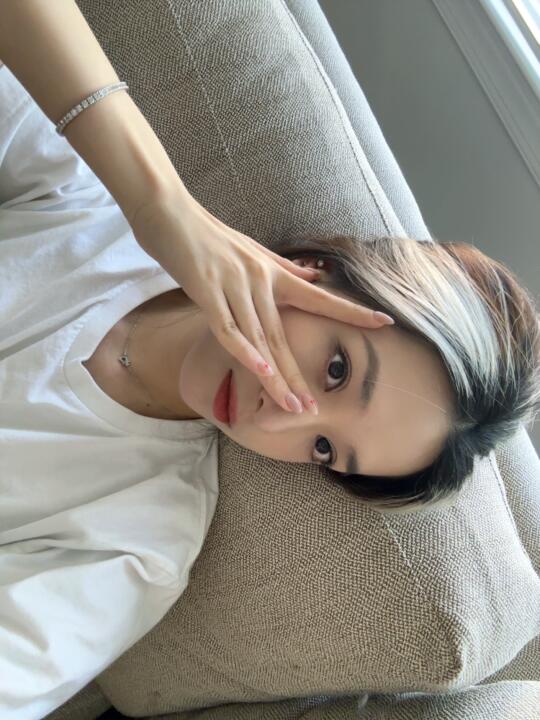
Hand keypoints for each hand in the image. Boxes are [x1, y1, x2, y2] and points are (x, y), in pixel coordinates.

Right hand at [131, 191, 392, 414]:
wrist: (168, 210)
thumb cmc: (206, 233)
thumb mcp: (251, 250)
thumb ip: (284, 267)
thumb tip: (316, 275)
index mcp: (272, 272)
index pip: (319, 296)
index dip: (350, 311)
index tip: (384, 322)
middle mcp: (259, 280)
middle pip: (284, 335)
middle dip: (299, 374)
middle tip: (313, 408)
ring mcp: (233, 285)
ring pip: (260, 338)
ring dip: (276, 375)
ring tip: (292, 406)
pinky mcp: (205, 290)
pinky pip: (227, 327)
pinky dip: (244, 350)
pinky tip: (261, 371)